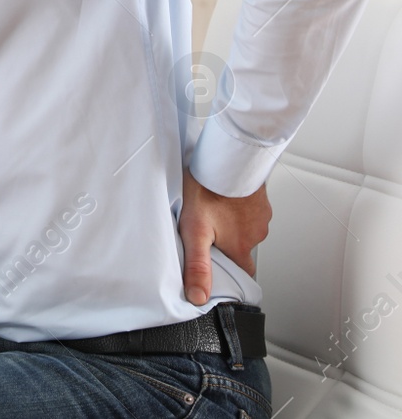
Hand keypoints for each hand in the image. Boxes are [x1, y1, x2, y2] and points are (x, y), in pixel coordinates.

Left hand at [178, 166, 270, 305]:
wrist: (227, 159)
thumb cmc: (210, 190)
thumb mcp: (195, 231)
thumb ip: (198, 266)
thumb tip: (198, 296)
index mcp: (241, 246)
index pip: (242, 272)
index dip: (230, 274)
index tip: (219, 271)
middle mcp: (256, 233)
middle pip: (240, 249)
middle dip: (225, 244)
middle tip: (205, 232)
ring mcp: (260, 215)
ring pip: (244, 228)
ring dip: (230, 224)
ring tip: (210, 211)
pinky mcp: (260, 198)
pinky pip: (248, 209)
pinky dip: (236, 207)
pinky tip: (221, 197)